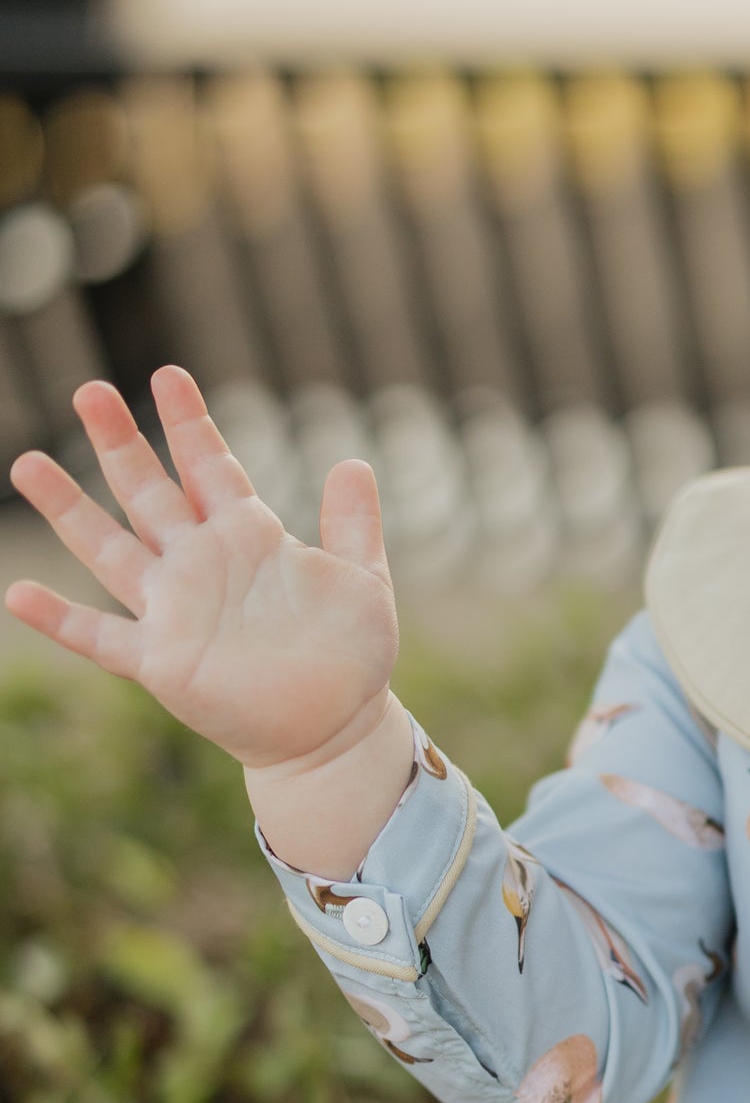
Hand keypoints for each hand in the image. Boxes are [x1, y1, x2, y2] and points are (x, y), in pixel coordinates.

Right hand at [6, 368, 400, 774]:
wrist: (335, 728)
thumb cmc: (351, 654)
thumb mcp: (362, 582)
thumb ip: (353, 525)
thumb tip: (353, 464)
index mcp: (248, 536)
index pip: (210, 467)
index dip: (188, 424)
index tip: (166, 375)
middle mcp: (201, 564)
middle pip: (149, 493)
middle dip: (120, 443)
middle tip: (89, 390)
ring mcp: (175, 611)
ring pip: (110, 550)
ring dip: (70, 510)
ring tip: (26, 465)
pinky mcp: (162, 663)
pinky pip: (101, 638)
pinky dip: (61, 620)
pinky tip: (19, 595)